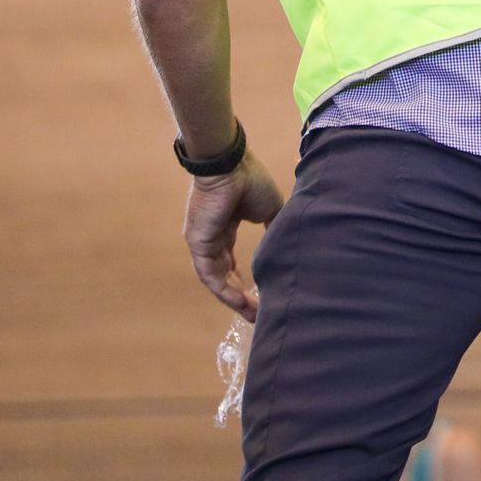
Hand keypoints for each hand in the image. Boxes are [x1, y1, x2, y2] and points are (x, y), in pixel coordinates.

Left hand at [183, 150, 285, 319]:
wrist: (231, 165)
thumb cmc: (250, 181)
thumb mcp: (270, 209)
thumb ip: (274, 229)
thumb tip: (282, 248)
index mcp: (226, 227)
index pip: (232, 261)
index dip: (245, 279)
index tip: (261, 295)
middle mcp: (212, 238)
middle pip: (224, 274)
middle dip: (240, 296)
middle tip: (258, 314)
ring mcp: (202, 242)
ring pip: (217, 279)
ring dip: (233, 298)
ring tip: (252, 315)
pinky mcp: (198, 244)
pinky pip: (210, 275)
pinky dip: (224, 290)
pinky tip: (240, 302)